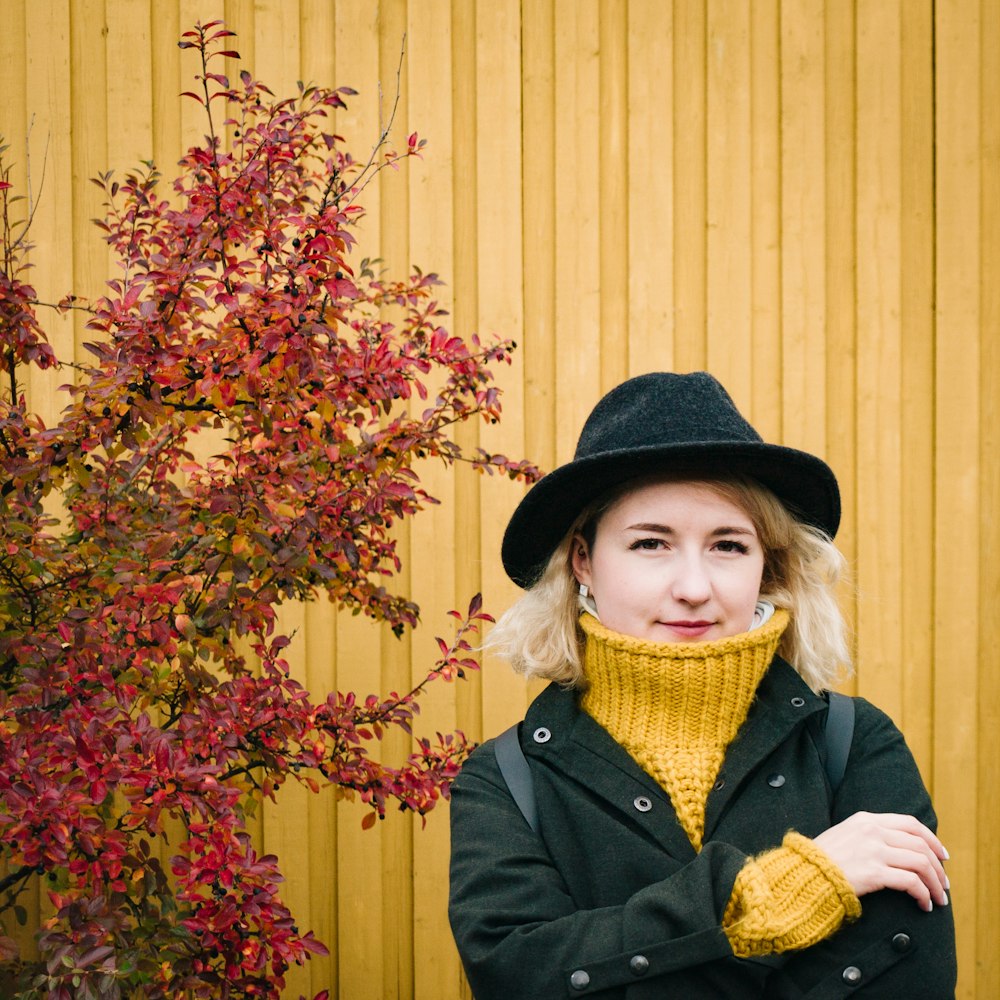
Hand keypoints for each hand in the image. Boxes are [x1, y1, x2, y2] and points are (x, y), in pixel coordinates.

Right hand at [813, 812, 949, 911]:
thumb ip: (869, 834)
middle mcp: (873, 831)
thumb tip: (897, 846)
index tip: (942, 856)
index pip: (911, 823)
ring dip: (935, 883)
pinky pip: (911, 882)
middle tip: (944, 884)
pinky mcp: (874, 873)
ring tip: (938, 898)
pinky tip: (924, 905)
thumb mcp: (845, 834)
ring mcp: (874, 851)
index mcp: (866, 819)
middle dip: (938, 867)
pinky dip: (923, 895)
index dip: (932, 840)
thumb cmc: (822, 859)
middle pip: (921, 844)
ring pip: (921, 863)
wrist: (805, 873)